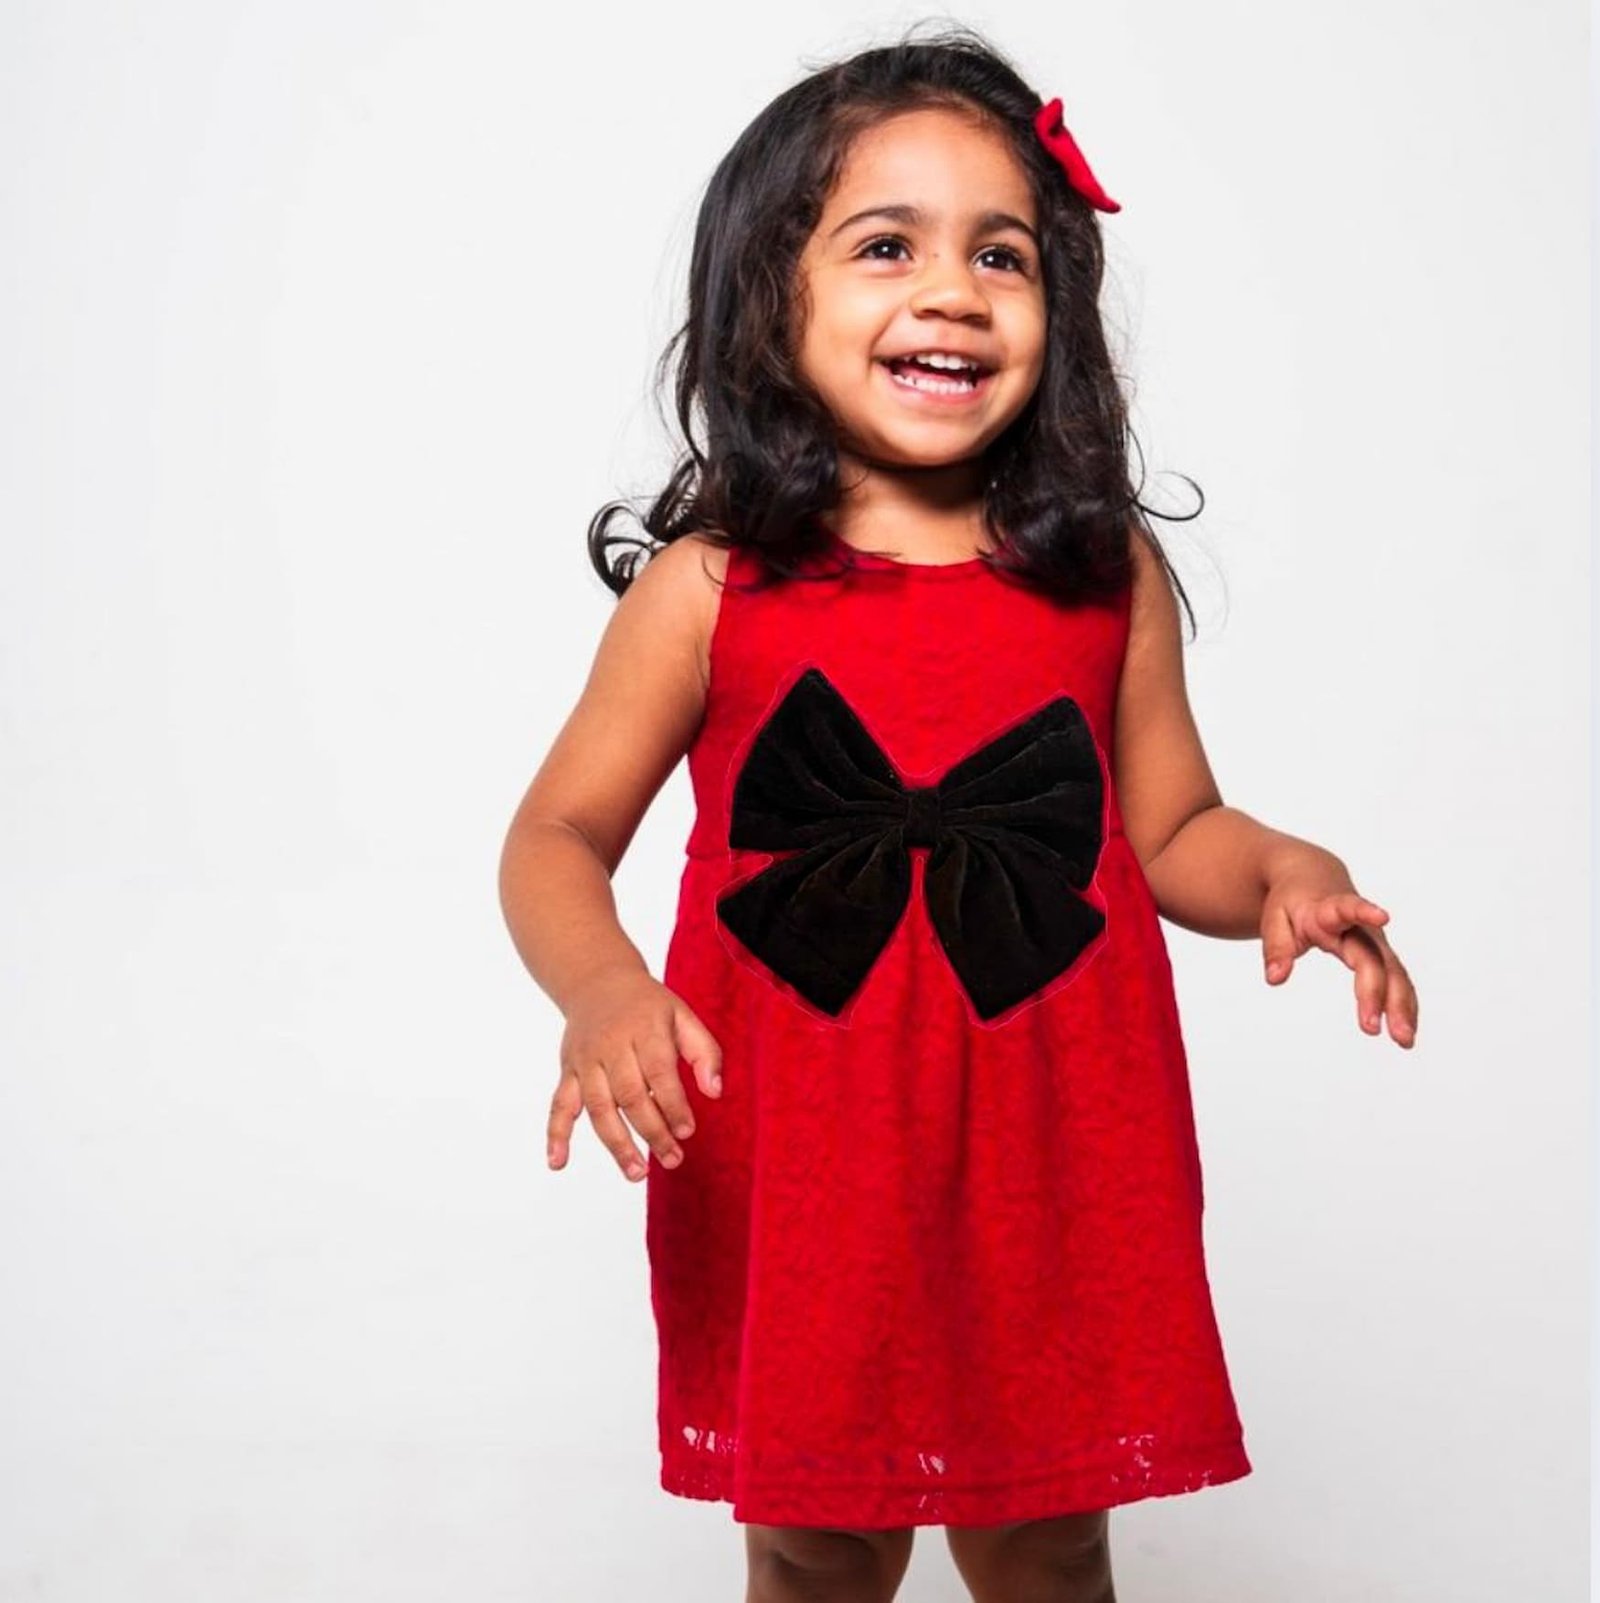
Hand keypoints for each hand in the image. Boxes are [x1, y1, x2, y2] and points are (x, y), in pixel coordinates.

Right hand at [547, 965, 723, 1181]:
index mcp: (644, 1028)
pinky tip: (558, 1162)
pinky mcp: (568, 1071)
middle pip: (629, 1094)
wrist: (597, 981)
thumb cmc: (647, 1006)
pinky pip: (559, 1104)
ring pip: (598, 1106)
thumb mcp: (682, 1016)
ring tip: (636, 1173)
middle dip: (652, 1131)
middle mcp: (611, 1044)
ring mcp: (586, 1060)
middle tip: (673, 1159)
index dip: (673, 1105)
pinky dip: (556, 1134)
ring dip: (616, 1143)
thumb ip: (704, 1052)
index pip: (659, 1072)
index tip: (687, 1131)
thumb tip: (714, 1093)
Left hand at [1260, 850, 1417, 1047]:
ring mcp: (1375, 941)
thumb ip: (1276, 947)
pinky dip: (1403, 1006)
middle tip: (1371, 1029)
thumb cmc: (1292, 901)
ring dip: (1401, 1006)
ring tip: (1404, 1040)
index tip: (1382, 916)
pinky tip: (1405, 1033)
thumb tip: (1275, 978)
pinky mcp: (1380, 955)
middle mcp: (1360, 927)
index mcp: (1330, 910)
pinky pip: (1396, 981)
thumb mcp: (1274, 918)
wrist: (1312, 879)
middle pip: (1374, 958)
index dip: (1364, 911)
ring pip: (1395, 973)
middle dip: (1375, 992)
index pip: (1349, 909)